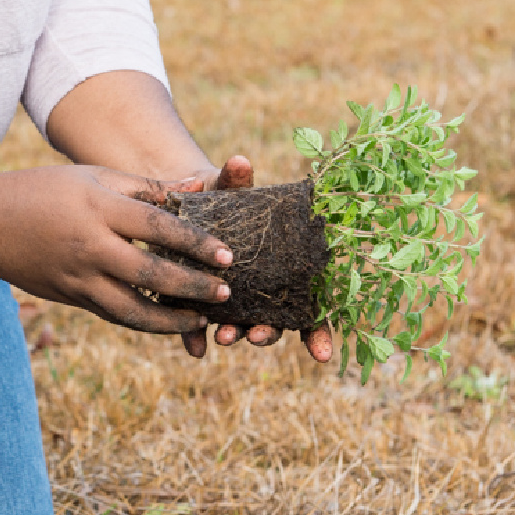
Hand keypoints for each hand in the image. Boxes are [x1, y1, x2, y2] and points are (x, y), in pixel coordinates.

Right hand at [0, 162, 237, 338]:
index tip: (227, 255)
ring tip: (200, 322)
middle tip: (226, 291)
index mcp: (99, 208)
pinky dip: (142, 322)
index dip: (195, 243)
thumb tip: (196, 187)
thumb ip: (146, 186)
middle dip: (192, 286)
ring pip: (131, 309)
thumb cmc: (45, 189)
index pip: (158, 227)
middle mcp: (89, 246)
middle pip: (151, 273)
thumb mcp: (94, 176)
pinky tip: (166, 322)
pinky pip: (112, 315)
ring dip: (170, 320)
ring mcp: (77, 277)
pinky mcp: (69, 297)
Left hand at [170, 154, 333, 364]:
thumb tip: (238, 161)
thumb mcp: (230, 189)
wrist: (191, 204)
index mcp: (285, 271)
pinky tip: (195, 349)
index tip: (322, 354)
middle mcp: (264, 292)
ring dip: (235, 334)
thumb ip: (235, 180)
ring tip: (225, 336)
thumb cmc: (224, 197)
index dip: (319, 333)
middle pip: (274, 322)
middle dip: (267, 332)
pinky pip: (200, 326)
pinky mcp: (201, 302)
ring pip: (240, 326)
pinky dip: (196, 338)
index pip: (311, 310)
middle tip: (258, 334)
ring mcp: (234, 301)